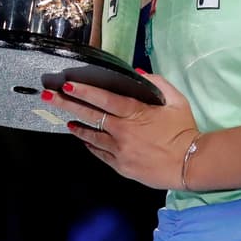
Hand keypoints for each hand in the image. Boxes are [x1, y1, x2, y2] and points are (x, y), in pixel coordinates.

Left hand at [43, 72, 199, 189]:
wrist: (190, 163)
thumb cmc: (184, 130)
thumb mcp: (176, 101)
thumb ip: (156, 84)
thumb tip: (137, 74)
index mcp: (135, 113)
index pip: (104, 99)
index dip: (84, 91)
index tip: (67, 85)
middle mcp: (123, 132)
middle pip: (91, 116)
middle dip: (68, 105)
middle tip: (49, 98)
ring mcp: (120, 151)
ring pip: (92, 137)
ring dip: (78, 127)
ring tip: (66, 121)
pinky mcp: (121, 166)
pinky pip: (100, 154)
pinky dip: (90, 145)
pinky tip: (84, 138)